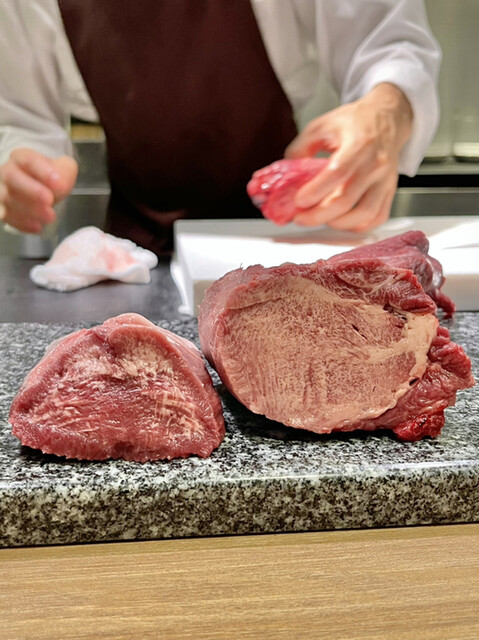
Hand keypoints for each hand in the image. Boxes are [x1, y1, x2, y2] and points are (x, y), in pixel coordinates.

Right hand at [0, 148, 77, 232]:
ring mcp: (1, 190)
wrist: (40, 190)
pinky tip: (37, 227)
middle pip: (11, 177)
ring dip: (29, 209)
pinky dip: (22, 223)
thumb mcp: (63, 169)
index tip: (59, 183)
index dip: (43, 171)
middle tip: (50, 201)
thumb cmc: (50, 178)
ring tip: (50, 217)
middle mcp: (6, 171)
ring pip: (7, 198)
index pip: (28, 160)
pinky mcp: (2, 209)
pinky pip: (6, 216)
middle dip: (32, 190)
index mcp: (21, 157)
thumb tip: (59, 183)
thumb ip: (64, 171)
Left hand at [285, 83, 412, 231]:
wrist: (387, 119)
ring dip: (336, 223)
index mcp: (358, 143)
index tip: (298, 201)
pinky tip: (340, 221)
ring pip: (363, 215)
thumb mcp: (321, 126)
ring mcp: (385, 180)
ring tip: (320, 219)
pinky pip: (376, 218)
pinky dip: (356, 226)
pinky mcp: (389, 192)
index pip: (338, 173)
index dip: (316, 191)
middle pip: (346, 200)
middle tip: (300, 218)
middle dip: (318, 215)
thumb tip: (287, 176)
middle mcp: (375, 164)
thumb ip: (301, 148)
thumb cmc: (353, 122)